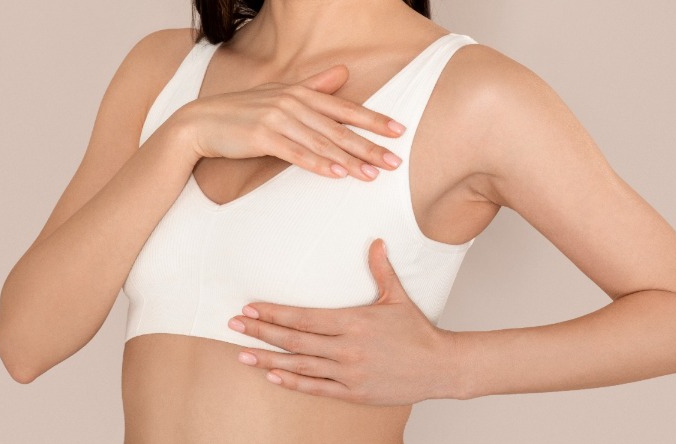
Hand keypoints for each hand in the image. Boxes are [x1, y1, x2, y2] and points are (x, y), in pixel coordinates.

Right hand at [172, 65, 406, 180]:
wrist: (199, 123)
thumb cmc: (242, 112)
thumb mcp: (280, 94)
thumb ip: (313, 86)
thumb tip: (343, 72)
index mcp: (300, 93)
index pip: (344, 109)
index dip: (373, 120)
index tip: (398, 132)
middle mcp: (292, 103)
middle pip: (338, 128)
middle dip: (369, 146)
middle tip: (394, 161)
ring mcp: (277, 119)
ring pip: (322, 143)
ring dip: (349, 160)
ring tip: (372, 175)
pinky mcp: (262, 137)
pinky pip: (296, 154)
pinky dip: (319, 164)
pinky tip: (338, 174)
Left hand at [226, 238, 462, 405]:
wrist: (441, 366)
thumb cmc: (417, 332)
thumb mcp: (398, 297)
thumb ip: (381, 269)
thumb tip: (376, 241)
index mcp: (353, 322)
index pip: (304, 317)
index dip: (274, 312)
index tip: (250, 307)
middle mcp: (346, 348)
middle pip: (294, 340)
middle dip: (261, 331)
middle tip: (234, 325)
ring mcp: (349, 373)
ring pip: (299, 365)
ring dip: (268, 360)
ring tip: (242, 354)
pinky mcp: (354, 393)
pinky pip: (316, 388)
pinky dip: (293, 382)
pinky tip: (273, 376)